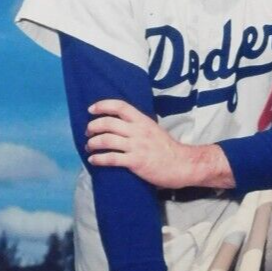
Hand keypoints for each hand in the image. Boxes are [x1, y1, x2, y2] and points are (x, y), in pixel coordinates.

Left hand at [86, 99, 234, 188]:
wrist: (183, 165)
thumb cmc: (168, 149)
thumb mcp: (154, 130)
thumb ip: (138, 126)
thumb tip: (120, 125)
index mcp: (143, 121)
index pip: (120, 106)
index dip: (103, 105)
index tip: (91, 109)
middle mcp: (139, 131)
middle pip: (108, 123)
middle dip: (93, 126)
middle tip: (88, 132)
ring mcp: (137, 146)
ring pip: (106, 140)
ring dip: (92, 143)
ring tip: (89, 147)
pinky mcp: (136, 162)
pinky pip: (111, 158)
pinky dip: (98, 159)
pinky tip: (93, 160)